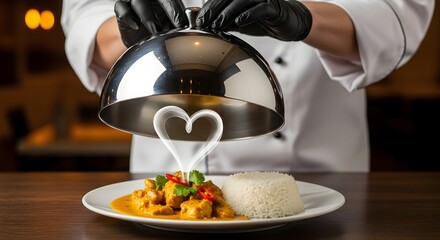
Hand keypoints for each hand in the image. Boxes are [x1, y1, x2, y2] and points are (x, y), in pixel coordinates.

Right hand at [115, 0, 187, 46]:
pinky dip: (128, 16)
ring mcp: (133, 1)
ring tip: (155, 31)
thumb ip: (178, 25)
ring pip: (139, 2)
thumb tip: (192, 31)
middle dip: (169, 12)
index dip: (178, 12)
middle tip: (174, 28)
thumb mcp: (169, 26)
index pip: (171, 1)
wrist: (137, 37)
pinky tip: (136, 26)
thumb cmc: (156, 29)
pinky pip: (121, 7)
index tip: (184, 25)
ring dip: (148, 17)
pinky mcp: (121, 8)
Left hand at [196, 0, 311, 40]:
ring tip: (218, 24)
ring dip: (228, 13)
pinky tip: (240, 22)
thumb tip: (206, 26)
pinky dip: (249, 14)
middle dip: (214, 9)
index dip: (209, 7)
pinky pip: (262, 9)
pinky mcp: (275, 8)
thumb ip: (225, 20)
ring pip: (243, 1)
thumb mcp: (239, 20)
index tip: (199, 20)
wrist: (287, 23)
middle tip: (205, 22)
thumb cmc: (262, 19)